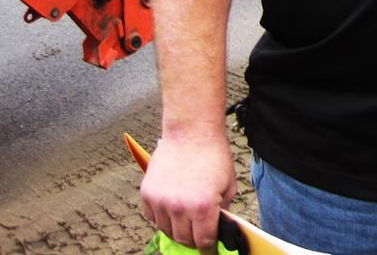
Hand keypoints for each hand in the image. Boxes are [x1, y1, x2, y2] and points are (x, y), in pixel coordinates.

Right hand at [139, 132, 235, 252]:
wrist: (191, 132)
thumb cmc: (213, 155)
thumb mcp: (228, 184)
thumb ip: (222, 209)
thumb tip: (217, 227)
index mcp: (202, 207)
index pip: (203, 241)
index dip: (208, 248)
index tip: (209, 251)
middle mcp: (179, 207)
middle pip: (184, 239)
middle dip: (194, 240)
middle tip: (199, 234)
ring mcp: (161, 201)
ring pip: (166, 230)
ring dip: (177, 228)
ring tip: (186, 219)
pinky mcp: (147, 194)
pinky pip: (152, 217)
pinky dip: (161, 217)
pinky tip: (172, 209)